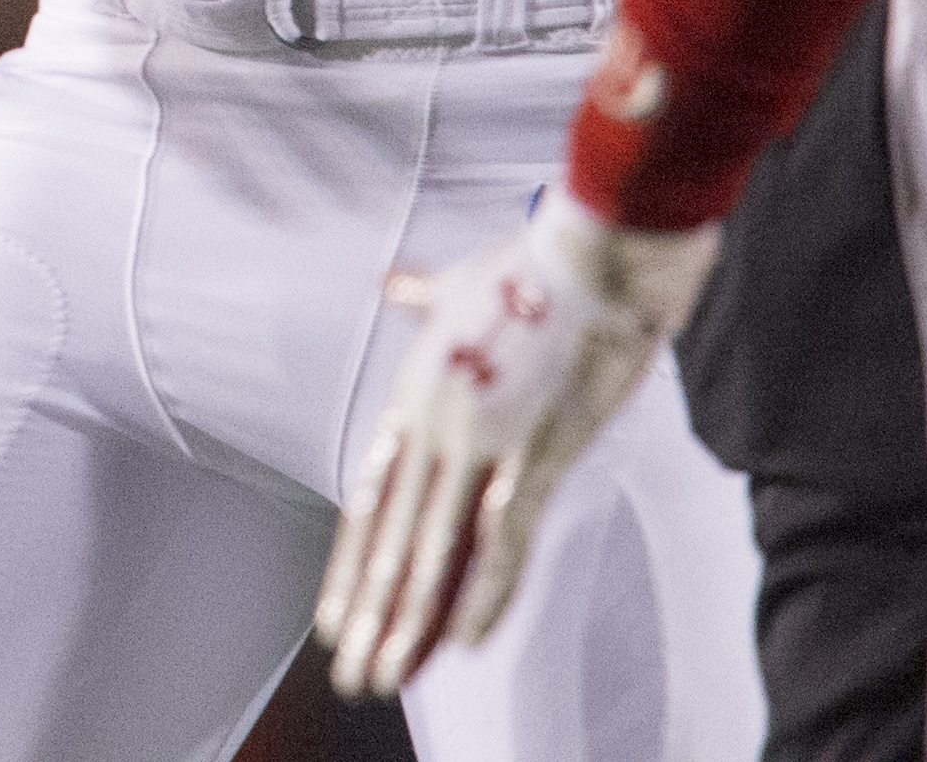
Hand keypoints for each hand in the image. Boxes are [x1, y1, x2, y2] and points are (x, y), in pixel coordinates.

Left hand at [314, 191, 718, 698]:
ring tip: (385, 675)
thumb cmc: (531, 265)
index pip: (374, 497)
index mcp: (416, 392)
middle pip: (397, 537)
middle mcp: (436, 423)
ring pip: (437, 548)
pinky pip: (503, 537)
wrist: (592, 251)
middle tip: (351, 673)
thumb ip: (420, 296)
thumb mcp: (459, 281)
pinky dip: (483, 591)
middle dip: (374, 612)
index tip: (334, 616)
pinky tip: (465, 639)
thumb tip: (392, 284)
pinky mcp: (535, 451)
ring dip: (411, 619)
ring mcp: (482, 439)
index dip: (353, 563)